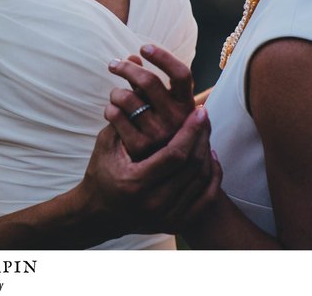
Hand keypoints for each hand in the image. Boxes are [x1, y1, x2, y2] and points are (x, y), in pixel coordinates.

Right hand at [78, 106, 220, 235]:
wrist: (98, 213)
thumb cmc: (101, 172)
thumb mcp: (106, 144)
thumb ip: (124, 118)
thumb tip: (143, 88)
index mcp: (135, 183)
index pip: (175, 155)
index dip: (190, 131)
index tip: (198, 112)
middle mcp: (153, 203)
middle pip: (192, 167)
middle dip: (202, 138)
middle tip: (205, 118)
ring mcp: (166, 217)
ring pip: (201, 181)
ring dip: (207, 154)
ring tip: (205, 133)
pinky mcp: (176, 224)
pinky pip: (205, 199)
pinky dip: (212, 177)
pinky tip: (210, 158)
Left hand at [106, 44, 196, 159]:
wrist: (161, 180)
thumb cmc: (160, 136)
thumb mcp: (162, 110)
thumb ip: (149, 85)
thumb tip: (134, 55)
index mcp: (188, 107)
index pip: (182, 74)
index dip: (163, 57)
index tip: (144, 47)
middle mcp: (178, 120)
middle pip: (149, 81)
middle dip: (127, 67)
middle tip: (113, 64)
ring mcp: (160, 135)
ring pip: (128, 97)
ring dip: (115, 92)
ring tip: (114, 96)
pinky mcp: (141, 148)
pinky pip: (116, 116)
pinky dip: (109, 109)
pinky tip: (110, 112)